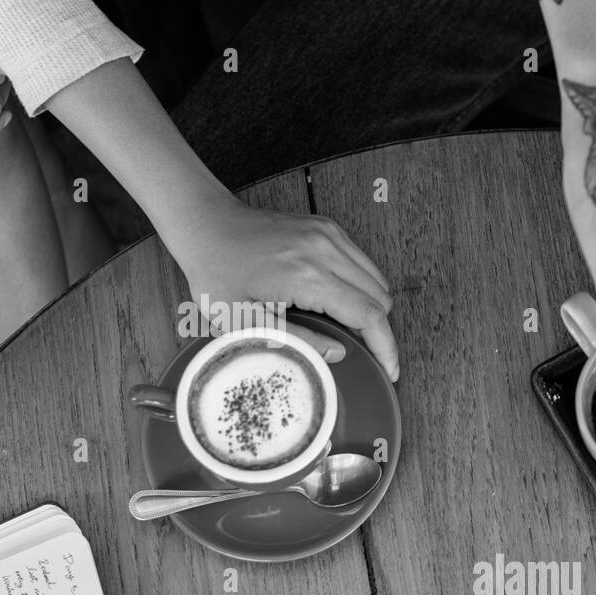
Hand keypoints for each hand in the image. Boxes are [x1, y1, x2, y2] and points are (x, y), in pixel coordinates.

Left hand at [175, 194, 399, 380]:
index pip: (368, 314)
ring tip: (347, 330)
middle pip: (380, 297)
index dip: (385, 347)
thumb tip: (338, 353)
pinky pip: (361, 262)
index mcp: (307, 275)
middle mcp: (325, 249)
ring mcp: (328, 233)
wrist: (205, 224)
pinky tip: (336, 303)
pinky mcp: (326, 228)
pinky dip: (360, 286)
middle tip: (362, 354)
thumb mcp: (244, 321)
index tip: (391, 370)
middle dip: (378, 331)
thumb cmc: (215, 272)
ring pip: (375, 278)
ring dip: (371, 308)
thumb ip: (296, 340)